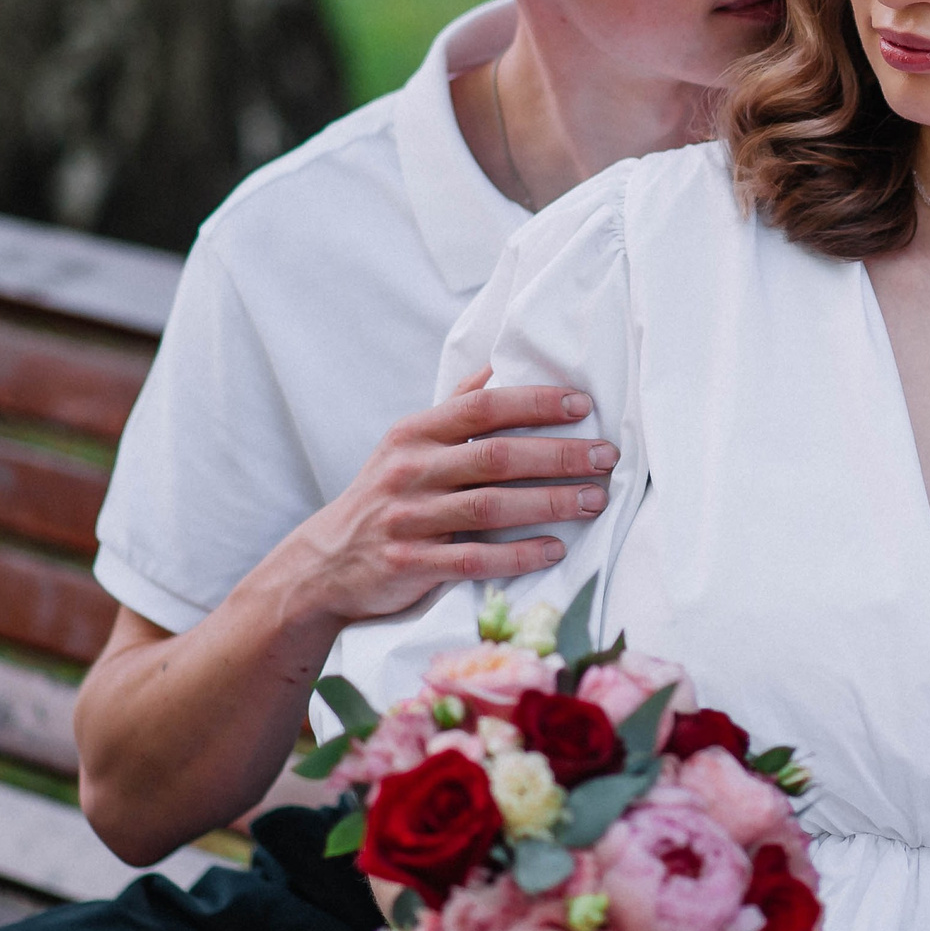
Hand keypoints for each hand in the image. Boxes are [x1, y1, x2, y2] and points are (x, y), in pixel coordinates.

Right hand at [269, 369, 616, 632]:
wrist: (324, 565)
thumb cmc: (383, 496)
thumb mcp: (406, 445)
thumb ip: (453, 408)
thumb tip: (497, 365)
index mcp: (414, 434)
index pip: (482, 407)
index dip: (535, 402)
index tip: (583, 403)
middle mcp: (410, 471)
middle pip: (497, 457)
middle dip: (558, 455)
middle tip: (605, 456)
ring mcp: (409, 519)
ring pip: (491, 507)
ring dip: (550, 503)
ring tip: (594, 500)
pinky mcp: (411, 564)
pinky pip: (474, 559)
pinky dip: (518, 554)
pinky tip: (554, 549)